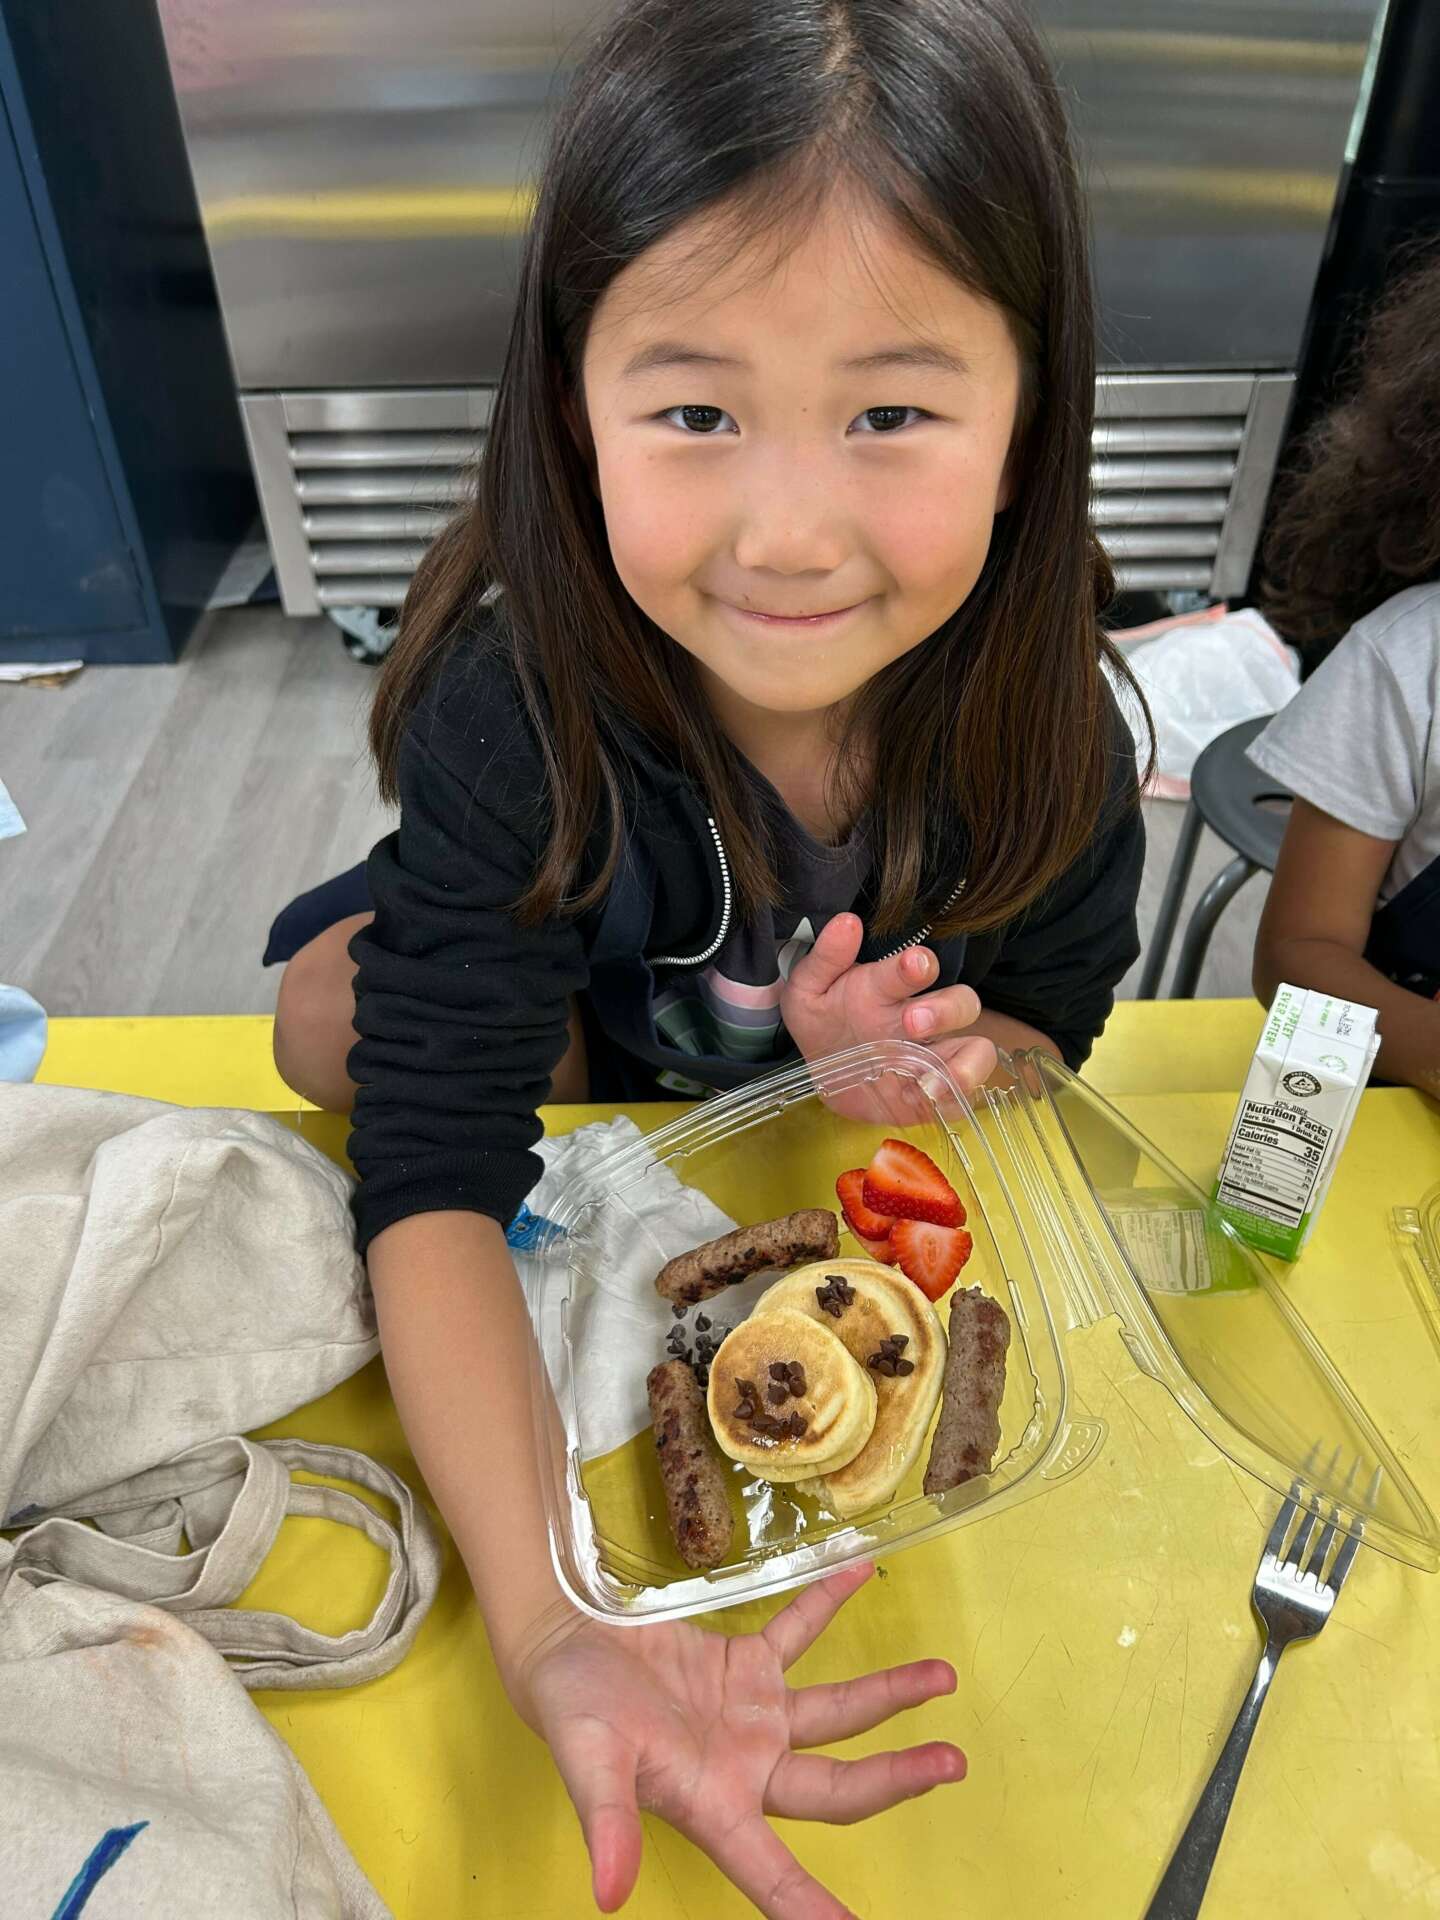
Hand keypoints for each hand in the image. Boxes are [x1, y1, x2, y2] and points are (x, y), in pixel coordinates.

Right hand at [512, 1563, 964, 1917]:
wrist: (560, 1645)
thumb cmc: (570, 1711)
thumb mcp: (587, 1766)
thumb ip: (607, 1826)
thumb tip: (608, 1895)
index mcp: (715, 1807)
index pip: (775, 1874)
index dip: (815, 1911)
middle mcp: (747, 1768)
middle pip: (838, 1786)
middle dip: (898, 1778)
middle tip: (953, 1764)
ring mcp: (752, 1715)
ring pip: (837, 1712)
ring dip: (890, 1695)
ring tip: (943, 1676)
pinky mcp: (744, 1664)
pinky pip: (799, 1632)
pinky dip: (829, 1603)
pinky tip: (861, 1573)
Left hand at [780, 914, 996, 1120]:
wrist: (822, 1077)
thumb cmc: (822, 1024)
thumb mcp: (808, 991)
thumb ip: (825, 959)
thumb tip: (846, 923)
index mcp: (889, 988)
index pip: (916, 968)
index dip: (920, 964)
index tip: (915, 963)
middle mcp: (920, 1016)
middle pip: (961, 1002)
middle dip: (945, 1010)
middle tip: (912, 1022)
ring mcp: (933, 1054)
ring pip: (976, 1046)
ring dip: (964, 1060)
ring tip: (929, 1076)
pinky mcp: (936, 1090)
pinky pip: (964, 1090)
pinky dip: (956, 1094)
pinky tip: (924, 1096)